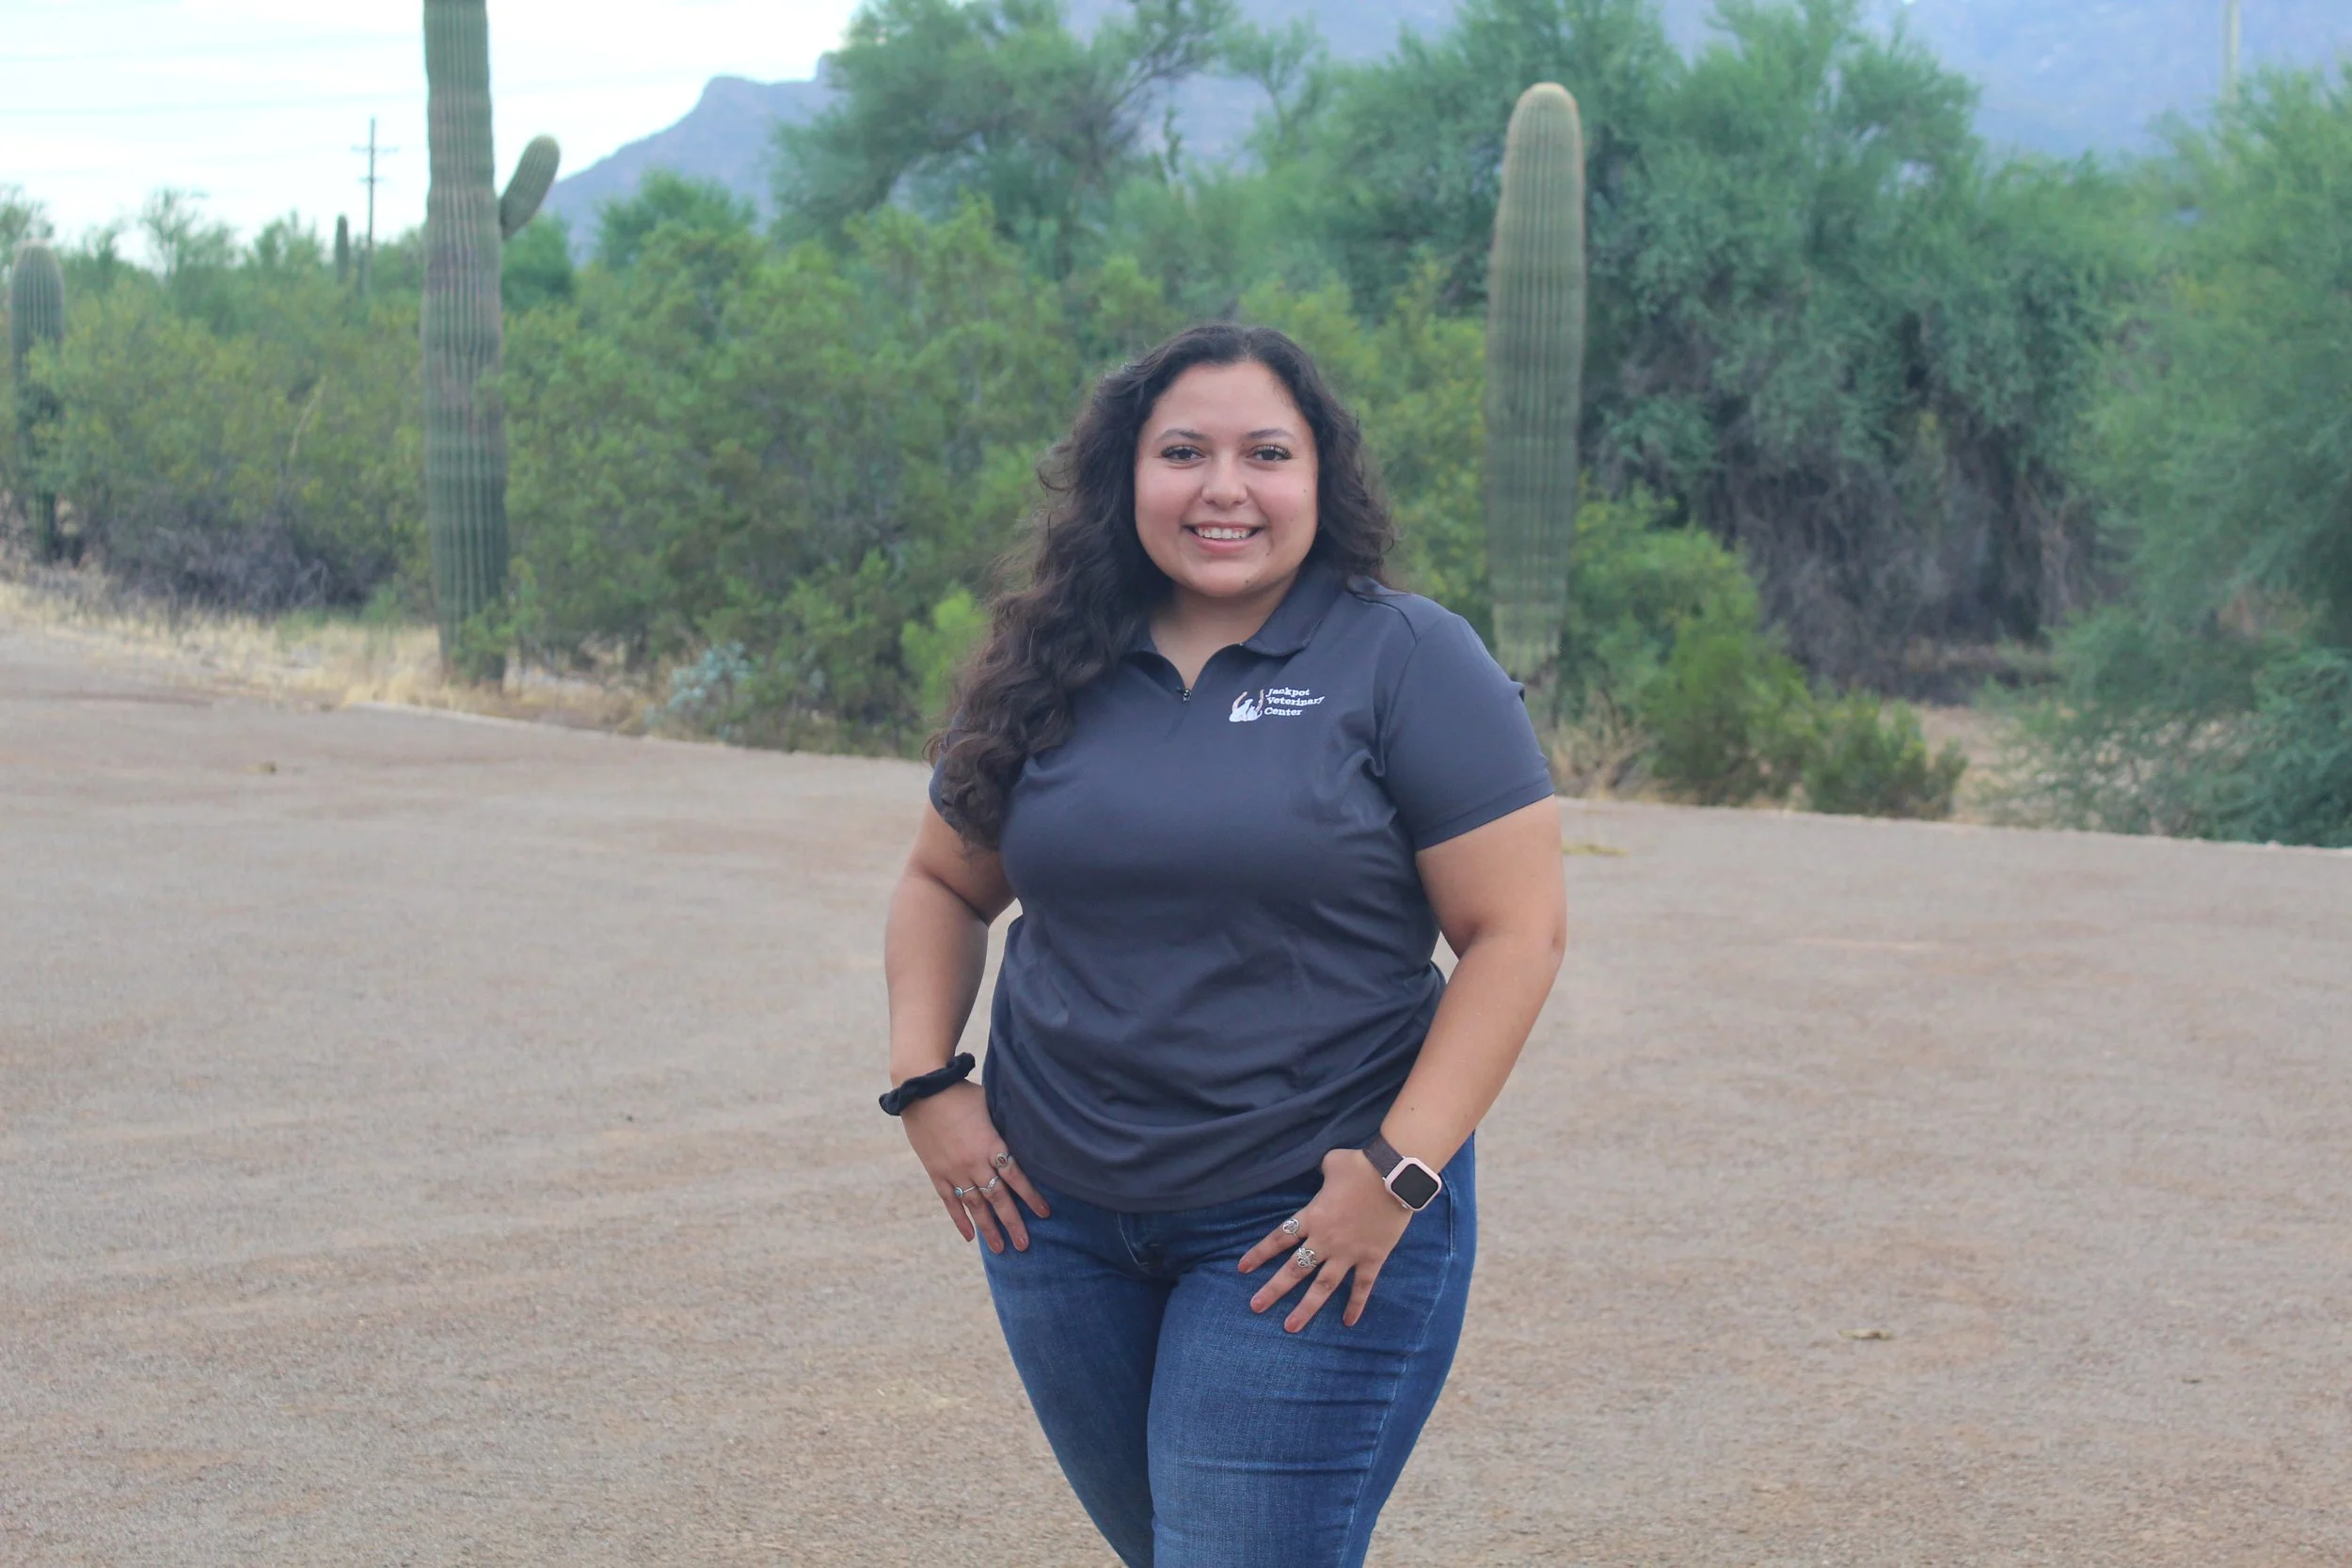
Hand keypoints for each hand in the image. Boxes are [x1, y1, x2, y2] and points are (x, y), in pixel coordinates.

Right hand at [899, 1081, 1048, 1253]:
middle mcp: (974, 1162)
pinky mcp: (936, 1172)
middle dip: (1013, 1223)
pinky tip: (970, 1237)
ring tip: (1002, 1249)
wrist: (921, 1090)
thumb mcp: (990, 1104)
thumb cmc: (960, 1092)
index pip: (1016, 1177)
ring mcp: (953, 1170)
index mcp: (991, 1144)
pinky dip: (960, 1220)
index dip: (1031, 1197)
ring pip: (975, 1206)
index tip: (1045, 1214)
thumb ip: (1005, 1123)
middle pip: (998, 1198)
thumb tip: (1028, 1128)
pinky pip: (950, 1201)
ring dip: (989, 1228)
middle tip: (1025, 1245)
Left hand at [1238, 1145, 1413, 1331]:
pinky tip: (1348, 1322)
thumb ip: (1323, 1172)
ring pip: (1323, 1286)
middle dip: (1273, 1289)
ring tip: (1290, 1327)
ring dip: (1306, 1308)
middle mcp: (1325, 1240)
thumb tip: (1325, 1171)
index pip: (1279, 1238)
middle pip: (1294, 1269)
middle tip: (1256, 1307)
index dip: (1259, 1253)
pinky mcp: (1372, 1258)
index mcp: (1312, 1216)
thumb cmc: (1360, 1166)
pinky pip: (1362, 1287)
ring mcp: (1348, 1252)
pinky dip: (1356, 1305)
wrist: (1393, 1175)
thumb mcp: (1332, 1163)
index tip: (1242, 1268)